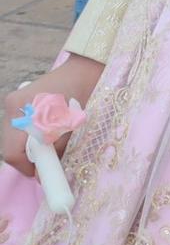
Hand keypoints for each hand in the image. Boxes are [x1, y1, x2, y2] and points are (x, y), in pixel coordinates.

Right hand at [3, 57, 103, 177]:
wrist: (85, 70)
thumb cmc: (82, 95)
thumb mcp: (70, 127)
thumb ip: (55, 151)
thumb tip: (43, 175)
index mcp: (24, 113)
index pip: (12, 153)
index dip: (26, 168)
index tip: (41, 173)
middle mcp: (12, 107)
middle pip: (9, 145)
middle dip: (27, 158)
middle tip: (47, 162)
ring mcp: (13, 102)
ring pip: (12, 137)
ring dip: (28, 145)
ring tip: (49, 143)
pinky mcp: (17, 100)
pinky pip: (17, 125)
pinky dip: (29, 133)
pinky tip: (45, 130)